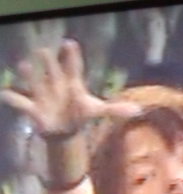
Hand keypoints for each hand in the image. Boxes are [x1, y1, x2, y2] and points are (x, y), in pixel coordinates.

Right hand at [0, 39, 139, 135]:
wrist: (65, 129)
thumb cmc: (80, 113)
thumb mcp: (97, 111)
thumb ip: (116, 110)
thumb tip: (139, 110)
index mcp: (72, 82)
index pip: (72, 66)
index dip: (71, 56)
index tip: (70, 44)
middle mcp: (55, 84)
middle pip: (51, 69)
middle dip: (47, 61)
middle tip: (44, 51)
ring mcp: (43, 94)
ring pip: (34, 81)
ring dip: (29, 75)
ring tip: (24, 67)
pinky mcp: (33, 108)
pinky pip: (20, 102)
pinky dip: (11, 98)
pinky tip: (4, 94)